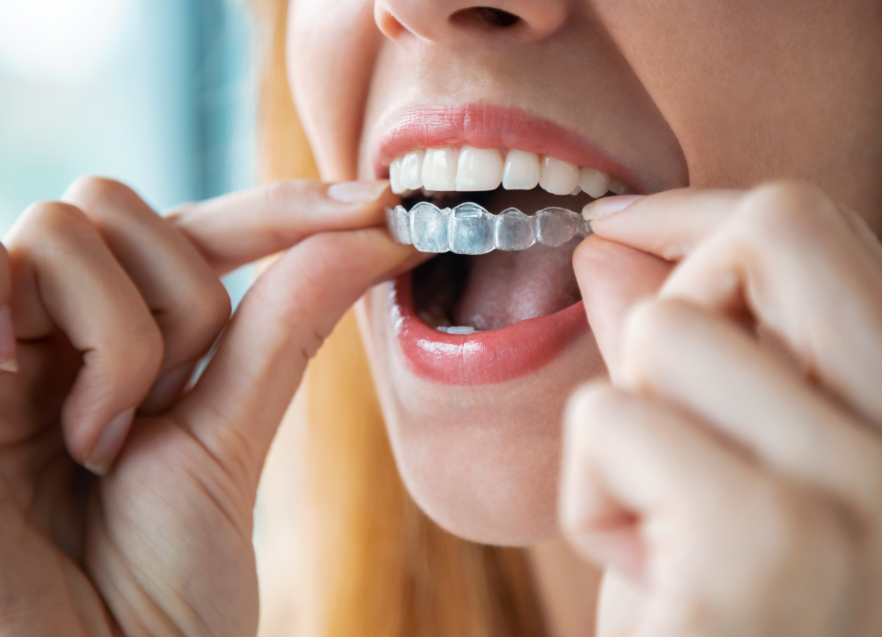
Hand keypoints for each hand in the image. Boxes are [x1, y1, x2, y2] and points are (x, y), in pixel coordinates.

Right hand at [0, 177, 412, 635]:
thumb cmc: (158, 587)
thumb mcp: (230, 439)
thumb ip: (283, 327)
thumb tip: (374, 231)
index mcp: (120, 344)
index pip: (196, 232)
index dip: (281, 208)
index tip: (379, 203)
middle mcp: (51, 330)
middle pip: (120, 205)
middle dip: (178, 301)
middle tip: (160, 413)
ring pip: (70, 225)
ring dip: (121, 340)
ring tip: (97, 446)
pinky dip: (47, 332)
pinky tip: (37, 403)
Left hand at [562, 183, 881, 635]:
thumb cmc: (720, 619)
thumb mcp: (716, 471)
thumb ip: (688, 354)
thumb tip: (612, 245)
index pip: (819, 230)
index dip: (702, 216)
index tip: (620, 226)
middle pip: (774, 231)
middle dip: (678, 297)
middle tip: (662, 405)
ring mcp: (872, 492)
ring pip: (664, 335)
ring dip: (626, 431)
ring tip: (666, 531)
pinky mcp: (767, 544)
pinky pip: (610, 419)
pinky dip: (593, 493)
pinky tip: (651, 580)